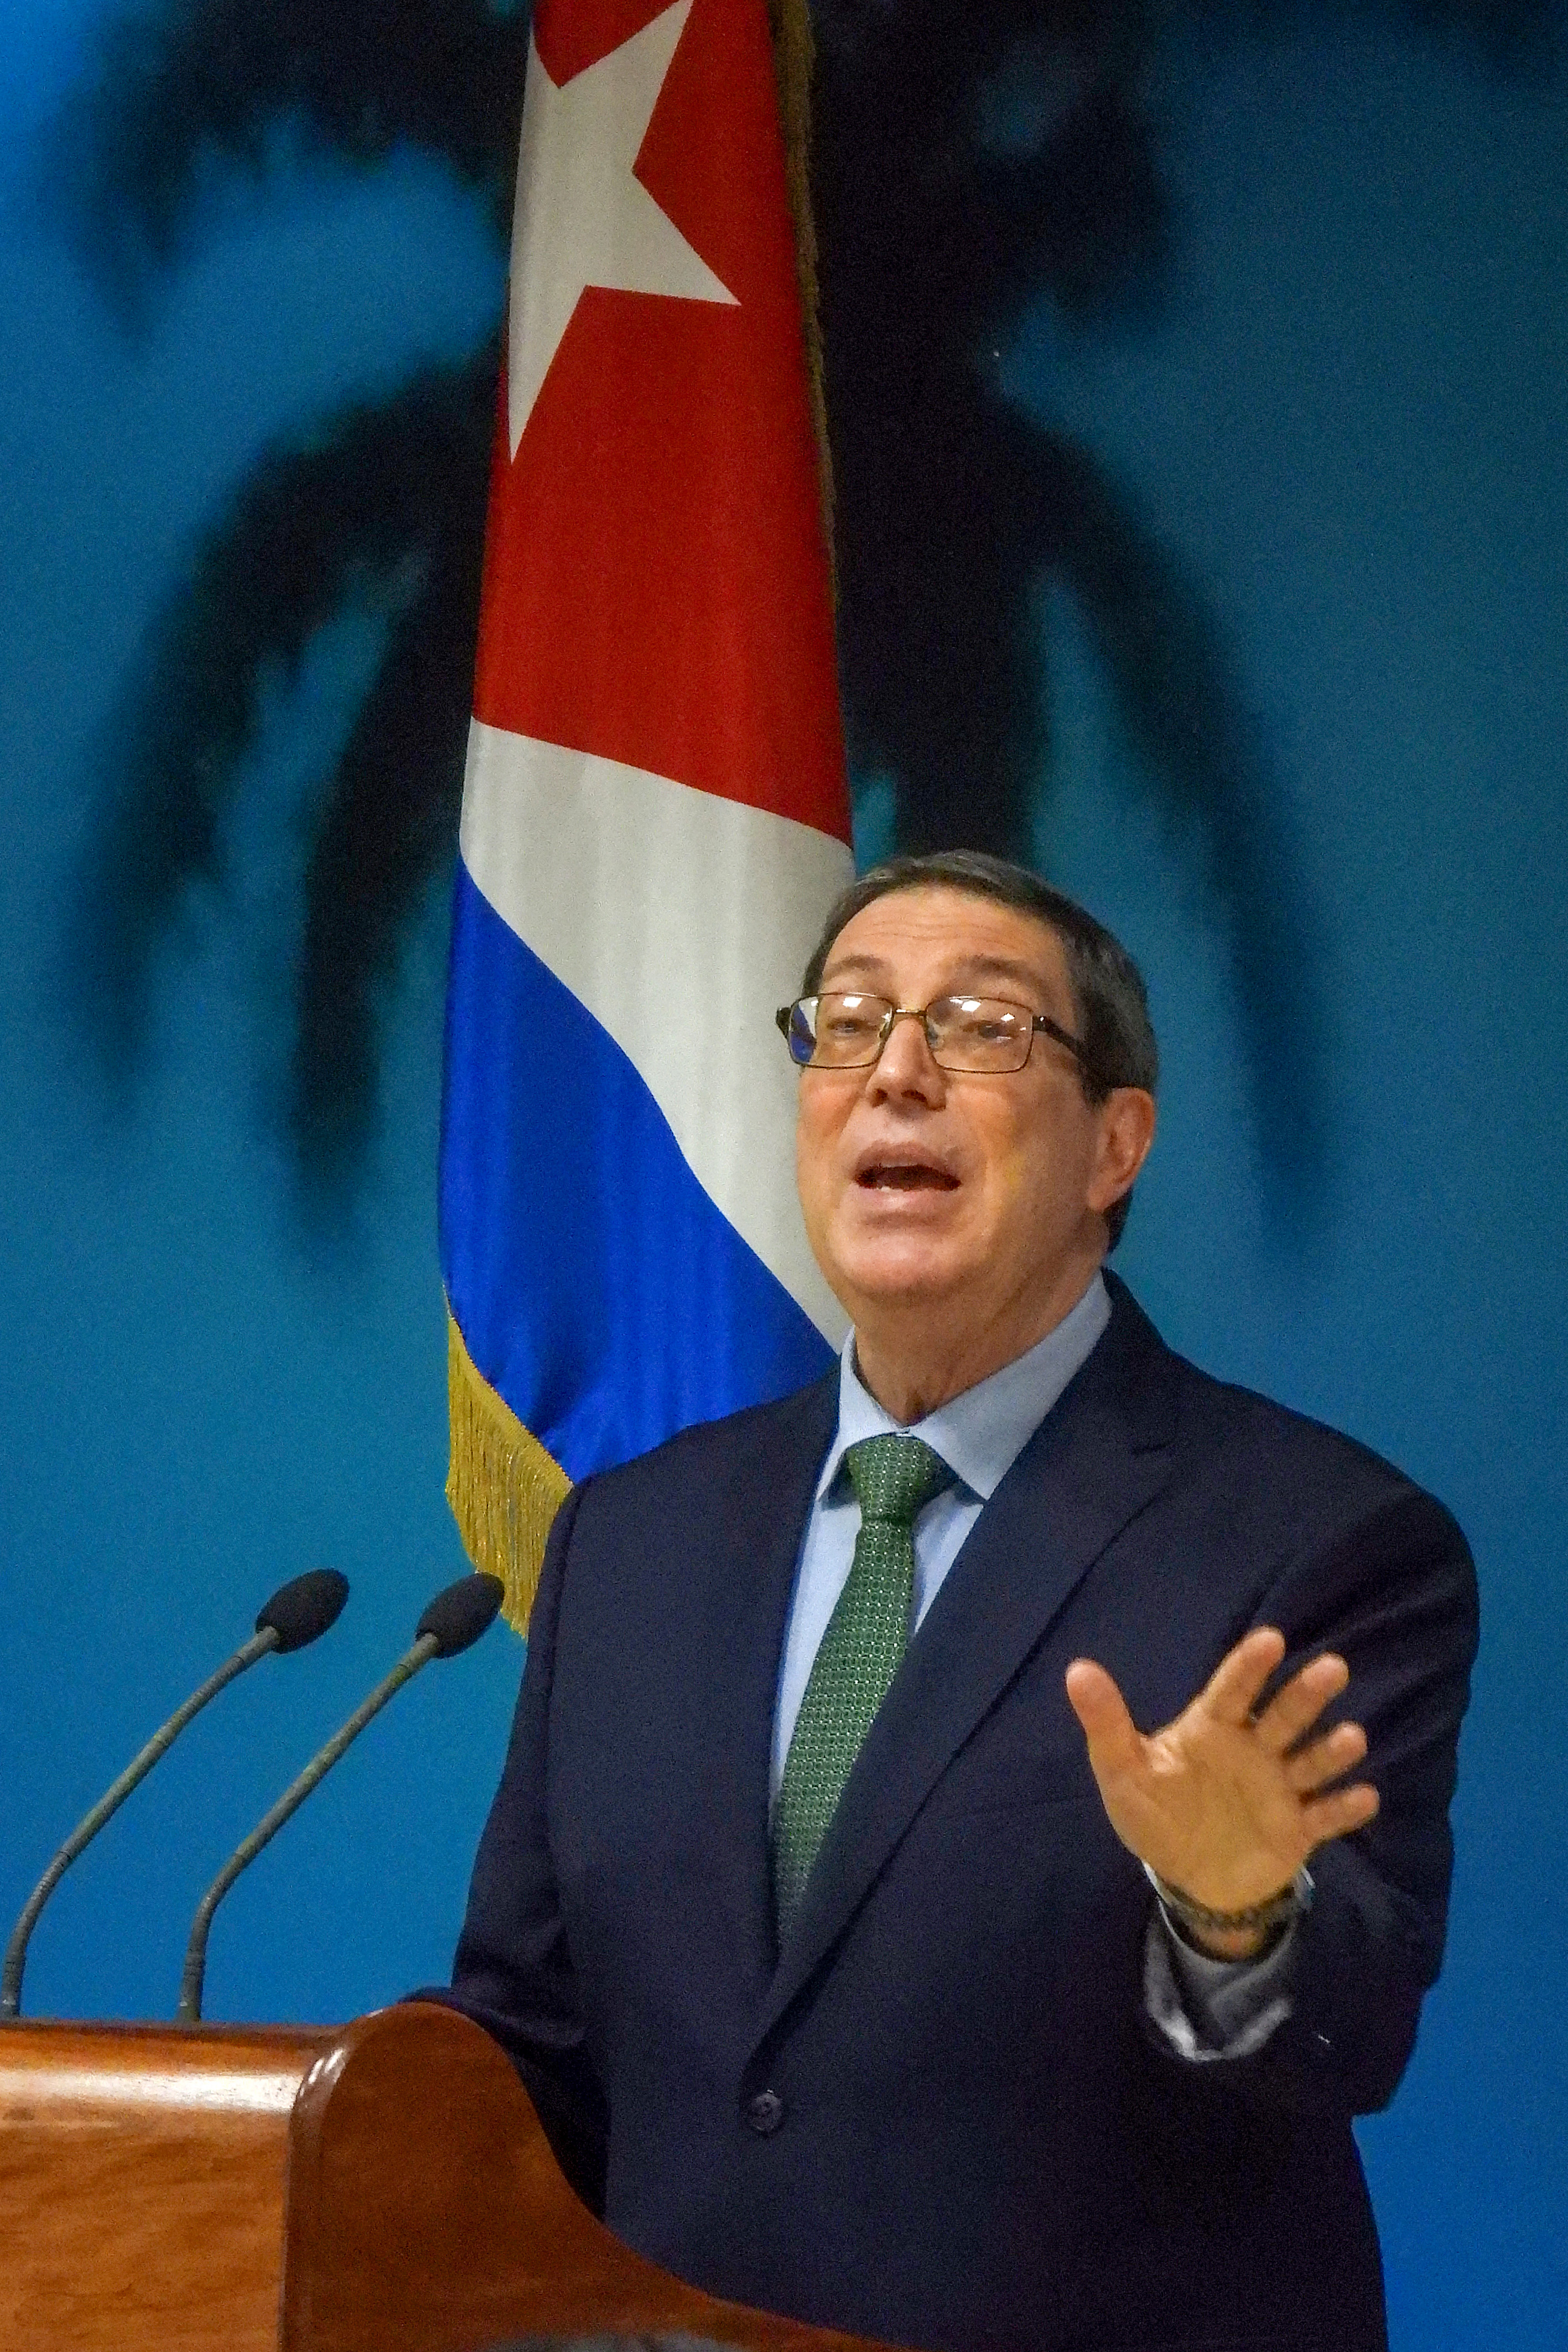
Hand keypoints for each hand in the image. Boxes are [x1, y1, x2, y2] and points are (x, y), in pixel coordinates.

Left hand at [1065, 1628, 1378, 1949]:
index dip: (1249, 1666)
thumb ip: (1106, 1724)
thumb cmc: (1157, 1814)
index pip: (1232, 1691)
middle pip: (1283, 1717)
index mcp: (1213, 1730)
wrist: (1191, 1878)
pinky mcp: (1298, 1829)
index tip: (1271, 1639)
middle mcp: (1254, 1750)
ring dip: (1332, 1750)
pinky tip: (1366, 1797)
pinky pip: (1325, 1816)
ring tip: (1351, 1738)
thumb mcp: (1123, 1772)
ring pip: (1310, 1762)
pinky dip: (1345, 1809)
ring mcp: (1280, 1789)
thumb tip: (1076, 1669)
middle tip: (1334, 1667)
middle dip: (1306, 1694)